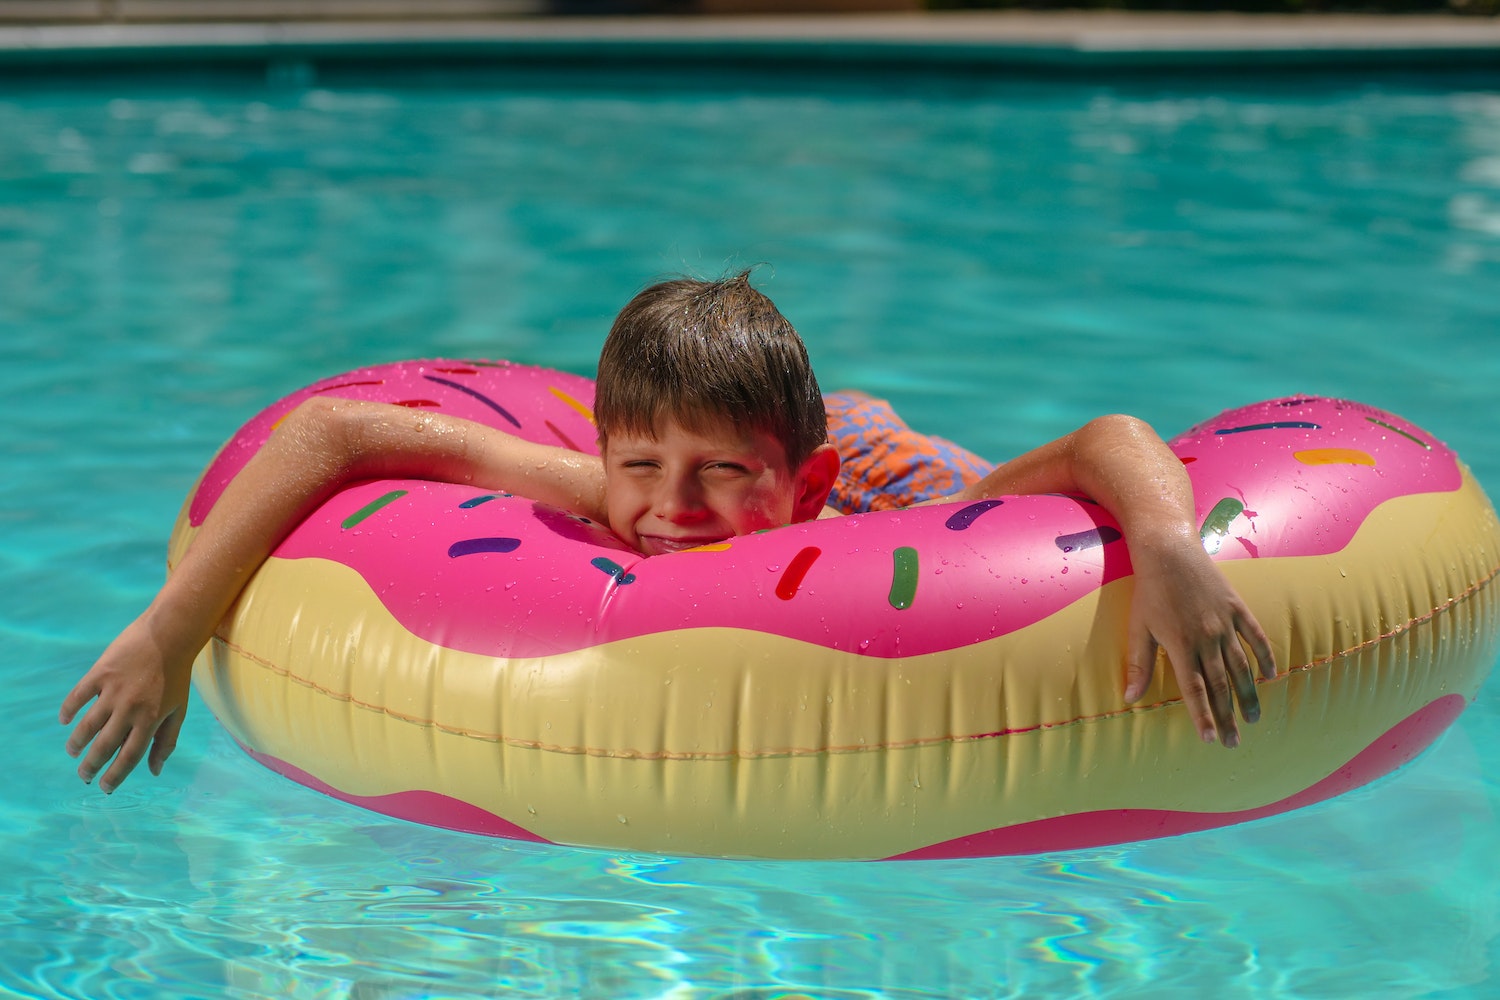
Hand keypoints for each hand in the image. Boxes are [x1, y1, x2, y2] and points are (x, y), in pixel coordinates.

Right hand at [60, 614, 193, 792]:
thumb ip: (167, 741)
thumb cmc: (177, 675)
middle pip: (104, 746)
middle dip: (91, 766)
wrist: (170, 635)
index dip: (115, 776)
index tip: (105, 788)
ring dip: (77, 743)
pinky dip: (69, 710)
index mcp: (151, 720)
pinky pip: (78, 696)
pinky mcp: (101, 673)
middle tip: (84, 775)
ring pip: (87, 725)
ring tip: (73, 752)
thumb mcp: (179, 710)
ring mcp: (113, 691)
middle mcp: (130, 709)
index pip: (129, 757)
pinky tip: (65, 720)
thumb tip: (155, 771)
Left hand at [1123, 538, 1275, 747]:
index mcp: (1181, 645)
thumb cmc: (1149, 592)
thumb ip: (1138, 665)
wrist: (1169, 552)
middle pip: (1221, 685)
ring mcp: (1225, 623)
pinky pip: (1256, 637)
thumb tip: (1129, 699)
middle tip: (1233, 742)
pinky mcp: (1237, 608)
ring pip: (1241, 667)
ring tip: (1253, 718)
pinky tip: (1270, 676)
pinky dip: (1265, 657)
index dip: (1203, 716)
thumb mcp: (1138, 628)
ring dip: (1248, 694)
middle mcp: (1207, 638)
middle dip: (1227, 716)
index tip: (1210, 739)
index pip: (1194, 690)